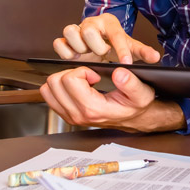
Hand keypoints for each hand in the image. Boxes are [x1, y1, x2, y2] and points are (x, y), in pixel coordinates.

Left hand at [40, 66, 184, 131]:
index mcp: (93, 109)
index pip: (70, 80)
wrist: (134, 119)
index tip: (96, 75)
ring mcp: (70, 117)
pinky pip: (49, 96)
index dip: (83, 70)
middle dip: (71, 73)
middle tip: (88, 76)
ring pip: (48, 89)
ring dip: (63, 80)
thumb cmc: (136, 106)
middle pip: (55, 83)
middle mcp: (78, 115)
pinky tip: (77, 87)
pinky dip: (60, 87)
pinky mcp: (66, 115)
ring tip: (82, 81)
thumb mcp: (142, 93)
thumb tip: (119, 73)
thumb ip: (131, 83)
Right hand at [53, 13, 160, 64]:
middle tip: (102, 54)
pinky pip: (59, 43)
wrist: (102, 46)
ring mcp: (76, 30)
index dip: (121, 50)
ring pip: (70, 31)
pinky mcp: (65, 40)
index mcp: (110, 23)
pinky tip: (76, 58)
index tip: (126, 63)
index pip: (116, 35)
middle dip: (96, 46)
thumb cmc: (117, 46)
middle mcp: (91, 23)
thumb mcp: (132, 49)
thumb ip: (143, 52)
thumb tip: (155, 57)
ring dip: (80, 48)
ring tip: (88, 55)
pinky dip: (66, 52)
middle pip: (88, 30)